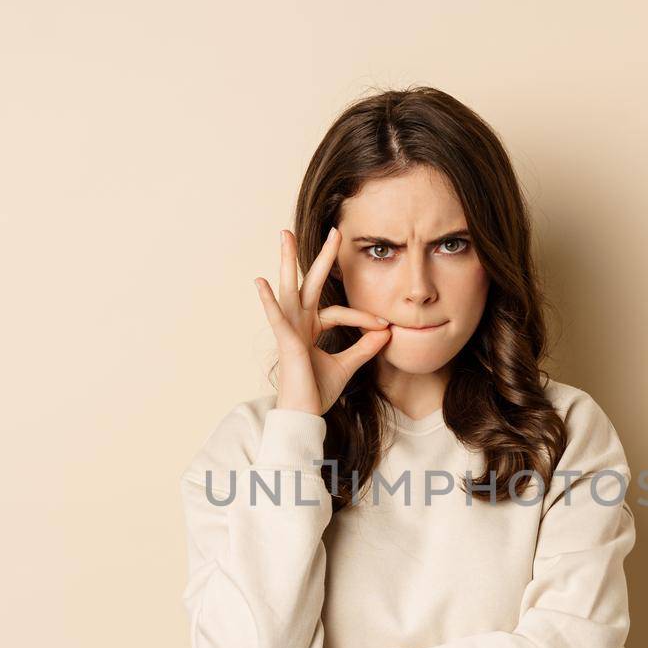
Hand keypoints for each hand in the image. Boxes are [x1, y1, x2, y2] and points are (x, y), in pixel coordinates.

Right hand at [255, 228, 391, 415]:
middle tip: (333, 231)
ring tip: (284, 236)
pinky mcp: (286, 342)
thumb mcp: (347, 365)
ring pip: (290, 290)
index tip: (384, 325)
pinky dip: (269, 301)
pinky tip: (261, 282)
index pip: (338, 312)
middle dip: (321, 257)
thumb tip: (386, 333)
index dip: (362, 316)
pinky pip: (277, 318)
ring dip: (287, 262)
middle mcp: (298, 324)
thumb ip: (364, 348)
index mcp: (310, 329)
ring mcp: (290, 330)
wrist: (305, 416)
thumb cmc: (317, 392)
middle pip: (309, 284)